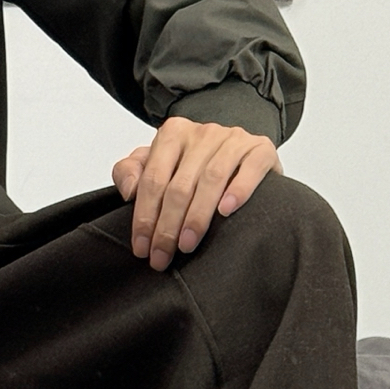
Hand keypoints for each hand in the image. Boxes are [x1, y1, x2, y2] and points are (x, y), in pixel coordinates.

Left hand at [112, 117, 282, 270]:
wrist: (238, 150)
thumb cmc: (192, 163)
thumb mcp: (155, 163)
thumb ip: (130, 172)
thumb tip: (128, 191)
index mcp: (173, 134)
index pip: (153, 179)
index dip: (145, 216)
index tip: (142, 248)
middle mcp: (203, 133)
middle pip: (180, 185)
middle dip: (168, 226)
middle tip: (162, 256)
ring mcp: (234, 140)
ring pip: (211, 180)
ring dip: (197, 217)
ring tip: (187, 245)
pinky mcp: (261, 150)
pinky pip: (250, 169)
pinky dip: (238, 191)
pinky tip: (226, 212)